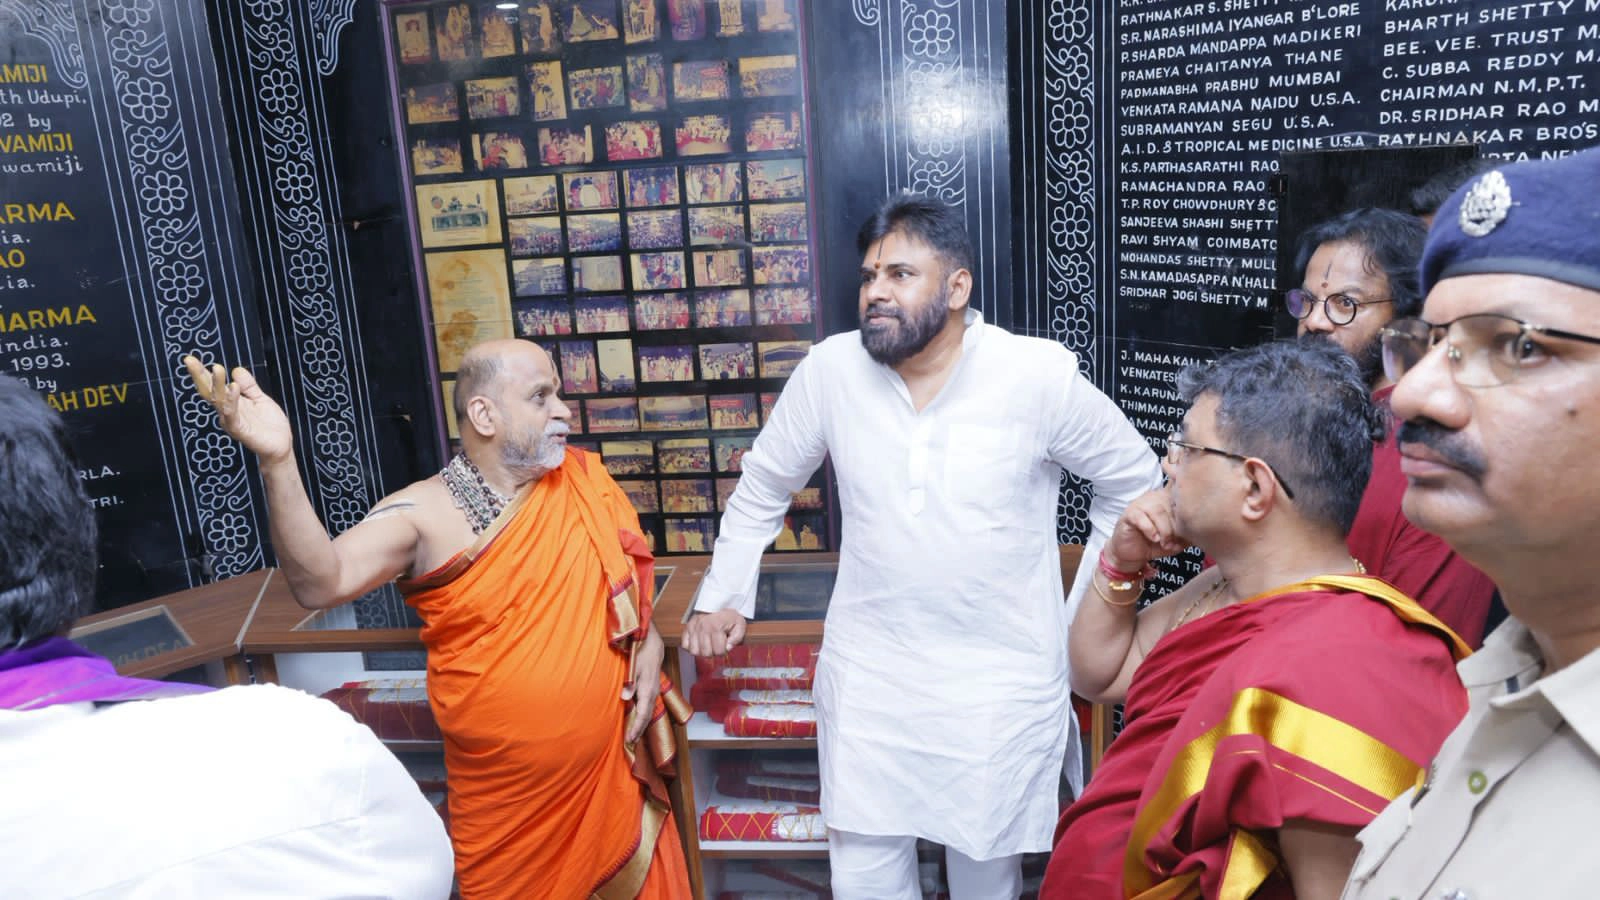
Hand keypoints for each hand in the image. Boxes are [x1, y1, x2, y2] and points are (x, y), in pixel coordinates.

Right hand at [183, 355, 293, 464]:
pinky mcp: (240, 430)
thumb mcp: (259, 399)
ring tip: (217, 367)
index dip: (201, 372)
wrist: (281, 445)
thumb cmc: (269, 424)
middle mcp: (226, 411)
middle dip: (199, 376)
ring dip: (217, 384)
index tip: (189, 358)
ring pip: (219, 400)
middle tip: (189, 360)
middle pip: (209, 391)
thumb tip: (236, 369)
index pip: (212, 386)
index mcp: (230, 402)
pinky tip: (233, 387)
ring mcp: (231, 421)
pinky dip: (231, 401)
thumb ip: (249, 386)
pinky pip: (232, 414)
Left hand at [621, 625, 664, 743]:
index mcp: (648, 690)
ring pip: (648, 712)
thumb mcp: (634, 667)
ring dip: (641, 724)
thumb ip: (630, 683)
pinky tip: (638, 718)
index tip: (630, 738)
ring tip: (634, 735)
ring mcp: (653, 691)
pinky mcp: (652, 688)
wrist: (652, 644)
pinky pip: (648, 706)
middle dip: (639, 730)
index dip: (636, 727)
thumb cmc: (641, 654)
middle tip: (631, 742)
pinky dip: (643, 715)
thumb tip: (625, 698)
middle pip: (647, 716)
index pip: (643, 714)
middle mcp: (653, 693)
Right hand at [682, 608, 745, 657]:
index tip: (726, 644)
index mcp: (716, 626)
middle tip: (717, 645)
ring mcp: (693, 627)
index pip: (719, 652)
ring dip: (702, 651)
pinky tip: (700, 643)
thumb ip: (737, 638)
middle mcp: (702, 626)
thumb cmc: (730, 617)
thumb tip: (727, 647)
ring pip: (694, 651)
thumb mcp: (740, 625)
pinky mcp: (687, 627)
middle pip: (706, 653)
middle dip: (713, 652)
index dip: (724, 651)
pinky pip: (685, 645)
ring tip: (708, 644)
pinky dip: (692, 647)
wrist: (720, 604)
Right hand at [1104, 487, 1189, 572]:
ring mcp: (1141, 504)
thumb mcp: (1176, 541)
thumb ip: (1187, 536)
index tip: (1196, 489)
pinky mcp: (1129, 514)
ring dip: (1164, 530)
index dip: (1185, 487)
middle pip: (1172, 504)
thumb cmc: (1154, 544)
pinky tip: (1154, 538)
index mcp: (1169, 499)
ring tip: (1165, 543)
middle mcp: (1155, 497)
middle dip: (1176, 527)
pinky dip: (1150, 529)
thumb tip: (1197, 535)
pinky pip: (1141, 518)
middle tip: (1175, 542)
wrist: (1132, 554)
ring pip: (1158, 511)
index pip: (1179, 486)